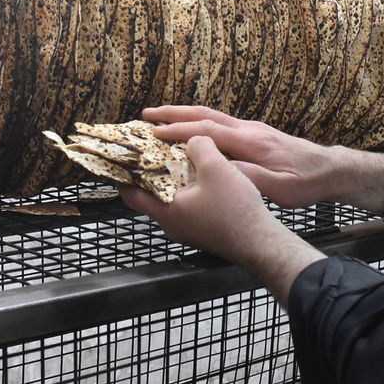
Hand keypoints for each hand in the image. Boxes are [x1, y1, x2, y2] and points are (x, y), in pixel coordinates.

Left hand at [121, 135, 323, 304]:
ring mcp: (188, 231)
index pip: (130, 194)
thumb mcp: (216, 167)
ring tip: (178, 160)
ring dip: (172, 183)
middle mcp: (172, 224)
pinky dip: (188, 192)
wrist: (261, 243)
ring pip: (171, 202)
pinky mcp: (203, 232)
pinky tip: (202, 179)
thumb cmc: (235, 209)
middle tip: (151, 154)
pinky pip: (188, 209)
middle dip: (149, 175)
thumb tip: (193, 140)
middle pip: (150, 197)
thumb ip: (199, 147)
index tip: (121, 160)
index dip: (122, 176)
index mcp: (166, 210)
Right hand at [142, 106, 383, 212]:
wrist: (329, 170)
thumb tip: (221, 171)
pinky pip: (220, 121)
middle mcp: (249, 129)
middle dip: (174, 113)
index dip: (180, 131)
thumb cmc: (306, 182)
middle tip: (147, 113)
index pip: (209, 131)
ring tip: (160, 116)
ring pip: (212, 115)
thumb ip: (251, 178)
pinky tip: (190, 126)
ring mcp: (252, 128)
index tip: (155, 133)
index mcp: (251, 142)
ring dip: (185, 113)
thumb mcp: (280, 188)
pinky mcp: (255, 133)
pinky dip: (199, 120)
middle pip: (206, 114)